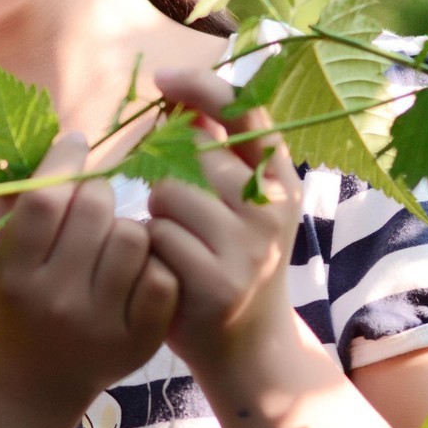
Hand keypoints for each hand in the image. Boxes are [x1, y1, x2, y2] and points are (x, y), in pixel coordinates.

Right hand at [0, 132, 178, 416]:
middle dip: (97, 194)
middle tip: (91, 207)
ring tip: (110, 244)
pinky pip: (162, 277)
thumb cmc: (12, 299)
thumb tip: (57, 142)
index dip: (65, 161)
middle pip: (97, 209)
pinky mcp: (138, 342)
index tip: (75, 147)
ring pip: (135, 237)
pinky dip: (152, 267)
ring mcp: (99, 325)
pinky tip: (133, 272)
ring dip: (126, 230)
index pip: (45, 199)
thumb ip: (9, 195)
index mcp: (11, 273)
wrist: (31, 382)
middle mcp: (53, 301)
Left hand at [145, 68, 302, 375]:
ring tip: (171, 244)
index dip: (202, 87)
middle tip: (171, 207)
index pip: (246, 111)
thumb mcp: (241, 208)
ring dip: (152, 213)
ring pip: (167, 193)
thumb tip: (179, 98)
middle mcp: (272, 209)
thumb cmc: (229, 264)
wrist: (250, 349)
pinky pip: (155, 237)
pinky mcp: (215, 282)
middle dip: (164, 170)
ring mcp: (247, 248)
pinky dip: (147, 249)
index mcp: (281, 181)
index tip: (162, 79)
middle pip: (191, 152)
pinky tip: (162, 270)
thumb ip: (218, 156)